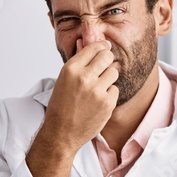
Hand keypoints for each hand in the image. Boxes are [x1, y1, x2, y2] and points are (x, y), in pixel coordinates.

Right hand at [38, 39, 117, 153]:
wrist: (61, 133)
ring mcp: (97, 90)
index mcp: (71, 69)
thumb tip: (85, 43)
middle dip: (107, 60)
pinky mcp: (107, 103)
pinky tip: (98, 102)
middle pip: (107, 56)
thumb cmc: (61, 107)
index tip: (104, 49)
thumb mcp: (63, 80)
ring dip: (108, 78)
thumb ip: (78, 63)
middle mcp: (84, 77)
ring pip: (113, 72)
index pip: (94, 47)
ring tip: (97, 88)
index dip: (101, 47)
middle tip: (104, 67)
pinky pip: (115, 90)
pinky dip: (109, 95)